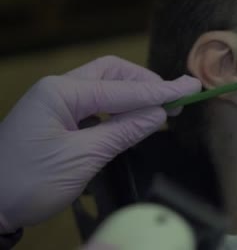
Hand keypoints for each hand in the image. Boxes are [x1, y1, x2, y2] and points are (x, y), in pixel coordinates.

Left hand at [0, 56, 200, 232]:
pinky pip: (96, 103)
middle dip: (145, 82)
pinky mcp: (58, 118)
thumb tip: (158, 115)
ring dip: (134, 94)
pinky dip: (119, 108)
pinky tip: (133, 119)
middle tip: (175, 98)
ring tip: (161, 108)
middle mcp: (58, 89)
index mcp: (61, 93)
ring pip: (105, 86)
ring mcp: (57, 102)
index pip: (122, 89)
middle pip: (113, 73)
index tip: (190, 88)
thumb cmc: (28, 182)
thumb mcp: (81, 159)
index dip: (159, 91)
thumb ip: (122, 133)